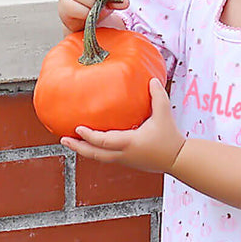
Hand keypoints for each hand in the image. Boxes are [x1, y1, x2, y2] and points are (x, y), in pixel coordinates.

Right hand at [58, 0, 128, 32]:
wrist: (80, 21)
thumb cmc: (93, 4)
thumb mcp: (108, 1)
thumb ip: (116, 0)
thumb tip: (124, 1)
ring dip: (94, 4)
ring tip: (98, 9)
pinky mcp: (64, 5)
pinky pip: (78, 9)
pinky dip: (87, 13)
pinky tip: (89, 15)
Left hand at [61, 79, 184, 173]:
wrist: (178, 159)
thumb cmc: (170, 138)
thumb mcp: (164, 114)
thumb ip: (157, 96)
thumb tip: (151, 79)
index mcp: (129, 143)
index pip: (104, 141)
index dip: (89, 136)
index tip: (77, 128)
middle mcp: (123, 154)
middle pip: (94, 154)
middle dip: (77, 147)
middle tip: (63, 140)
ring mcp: (124, 160)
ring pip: (99, 157)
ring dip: (84, 150)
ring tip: (72, 141)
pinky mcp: (127, 162)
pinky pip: (106, 157)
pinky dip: (95, 151)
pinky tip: (90, 143)